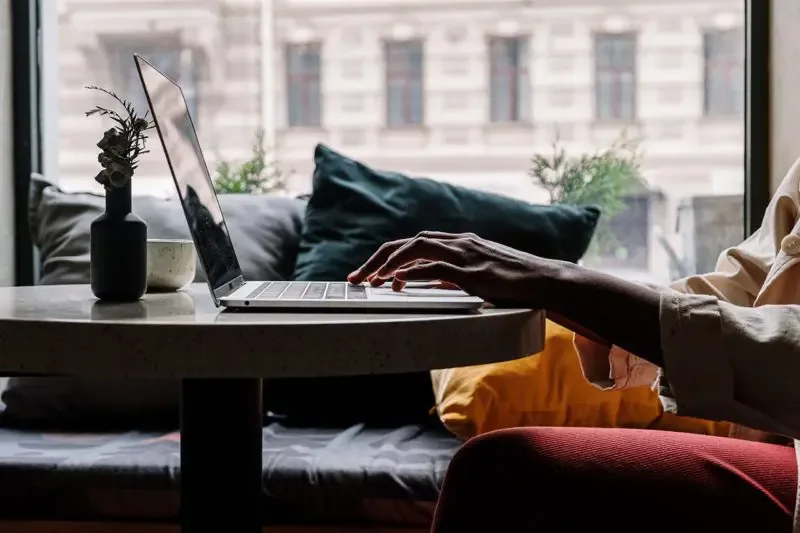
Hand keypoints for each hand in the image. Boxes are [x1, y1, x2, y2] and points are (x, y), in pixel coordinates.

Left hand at [347, 231, 554, 306]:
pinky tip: (398, 282)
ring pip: (417, 248)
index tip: (370, 272)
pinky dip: (414, 273)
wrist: (547, 280)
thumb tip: (431, 282)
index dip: (388, 256)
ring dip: (389, 264)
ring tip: (370, 280)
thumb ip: (455, 275)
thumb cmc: (516, 281)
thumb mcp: (479, 275)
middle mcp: (460, 243)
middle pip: (408, 242)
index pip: (415, 243)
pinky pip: (437, 268)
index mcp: (460, 242)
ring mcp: (467, 255)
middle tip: (356, 277)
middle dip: (378, 258)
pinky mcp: (474, 273)